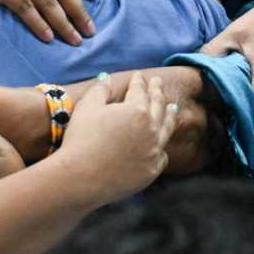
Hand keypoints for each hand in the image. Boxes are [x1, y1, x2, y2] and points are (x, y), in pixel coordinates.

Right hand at [54, 72, 177, 202]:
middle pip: (157, 106)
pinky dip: (161, 146)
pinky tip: (160, 142)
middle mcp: (151, 130)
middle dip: (157, 92)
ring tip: (172, 107)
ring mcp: (153, 152)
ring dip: (169, 115)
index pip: (140, 91)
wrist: (81, 177)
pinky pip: (161, 155)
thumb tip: (107, 77)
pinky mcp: (151, 171)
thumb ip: (100, 89)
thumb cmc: (81, 139)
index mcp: (137, 110)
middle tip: (158, 82)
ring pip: (166, 129)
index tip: (139, 76)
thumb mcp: (87, 107)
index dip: (139, 81)